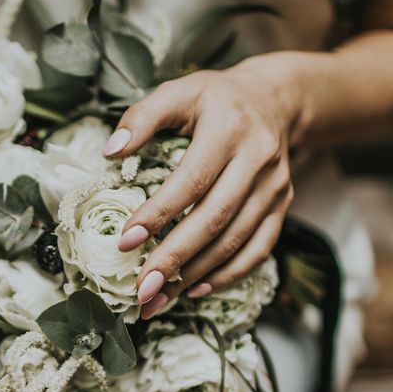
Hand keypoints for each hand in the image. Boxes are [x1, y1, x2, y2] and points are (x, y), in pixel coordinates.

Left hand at [104, 55, 302, 318]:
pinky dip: (226, 275)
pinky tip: (193, 289)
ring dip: (194, 275)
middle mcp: (257, 160)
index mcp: (228, 129)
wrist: (275, 101)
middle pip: (214, 219)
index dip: (158, 214)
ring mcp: (274, 187)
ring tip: (158, 299)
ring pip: (234, 241)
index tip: (126, 243)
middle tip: (142, 288)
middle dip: (174, 258)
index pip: (191, 180)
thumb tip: (111, 151)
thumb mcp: (178, 92)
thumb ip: (142, 117)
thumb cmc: (216, 100)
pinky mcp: (282, 206)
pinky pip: (257, 250)